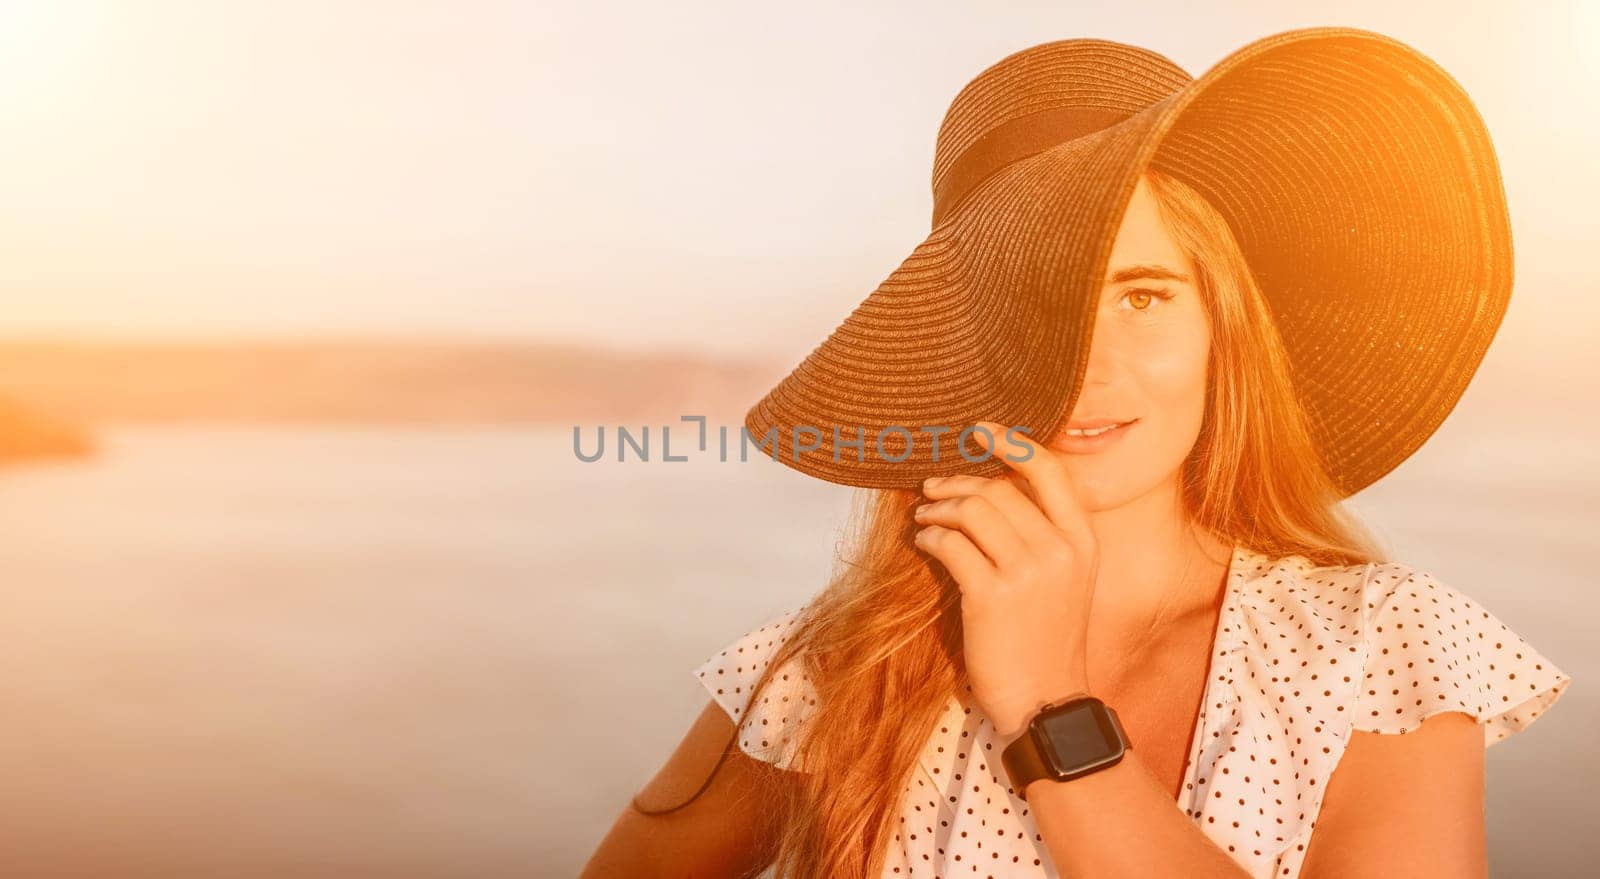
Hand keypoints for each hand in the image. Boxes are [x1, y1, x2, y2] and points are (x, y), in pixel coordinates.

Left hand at [912, 421, 1100, 742]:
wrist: (1049, 702)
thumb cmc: (1049, 641)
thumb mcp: (1068, 582)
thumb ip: (1044, 537)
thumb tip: (991, 491)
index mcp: (1083, 541)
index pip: (1049, 471)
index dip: (1011, 443)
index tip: (978, 431)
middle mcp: (1060, 550)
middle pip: (998, 489)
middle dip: (957, 484)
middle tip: (932, 491)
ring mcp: (1028, 573)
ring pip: (971, 511)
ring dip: (939, 509)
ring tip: (925, 519)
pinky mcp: (991, 596)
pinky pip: (951, 544)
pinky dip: (931, 537)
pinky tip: (925, 543)